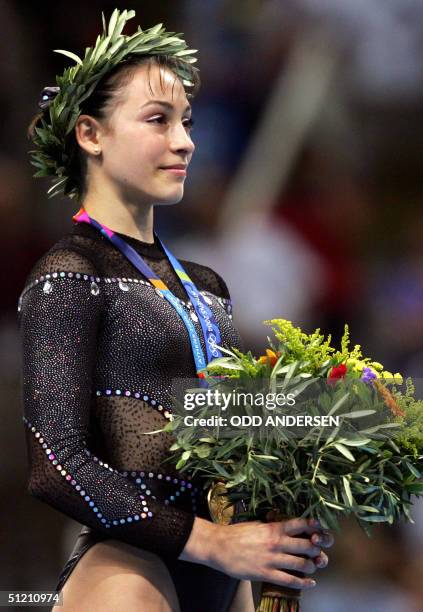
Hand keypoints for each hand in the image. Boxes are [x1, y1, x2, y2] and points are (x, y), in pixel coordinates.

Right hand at [180, 517, 333, 589]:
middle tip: (320, 551)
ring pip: (301, 563)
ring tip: (313, 566)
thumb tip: (287, 526)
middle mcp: (276, 542)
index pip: (300, 524)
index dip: (315, 527)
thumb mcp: (257, 524)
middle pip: (307, 545)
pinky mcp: (266, 573)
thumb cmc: (237, 533)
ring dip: (312, 566)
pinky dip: (303, 583)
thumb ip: (273, 526)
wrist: (219, 546)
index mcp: (273, 527)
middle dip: (317, 549)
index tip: (322, 530)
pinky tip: (310, 583)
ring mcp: (272, 559)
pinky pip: (290, 580)